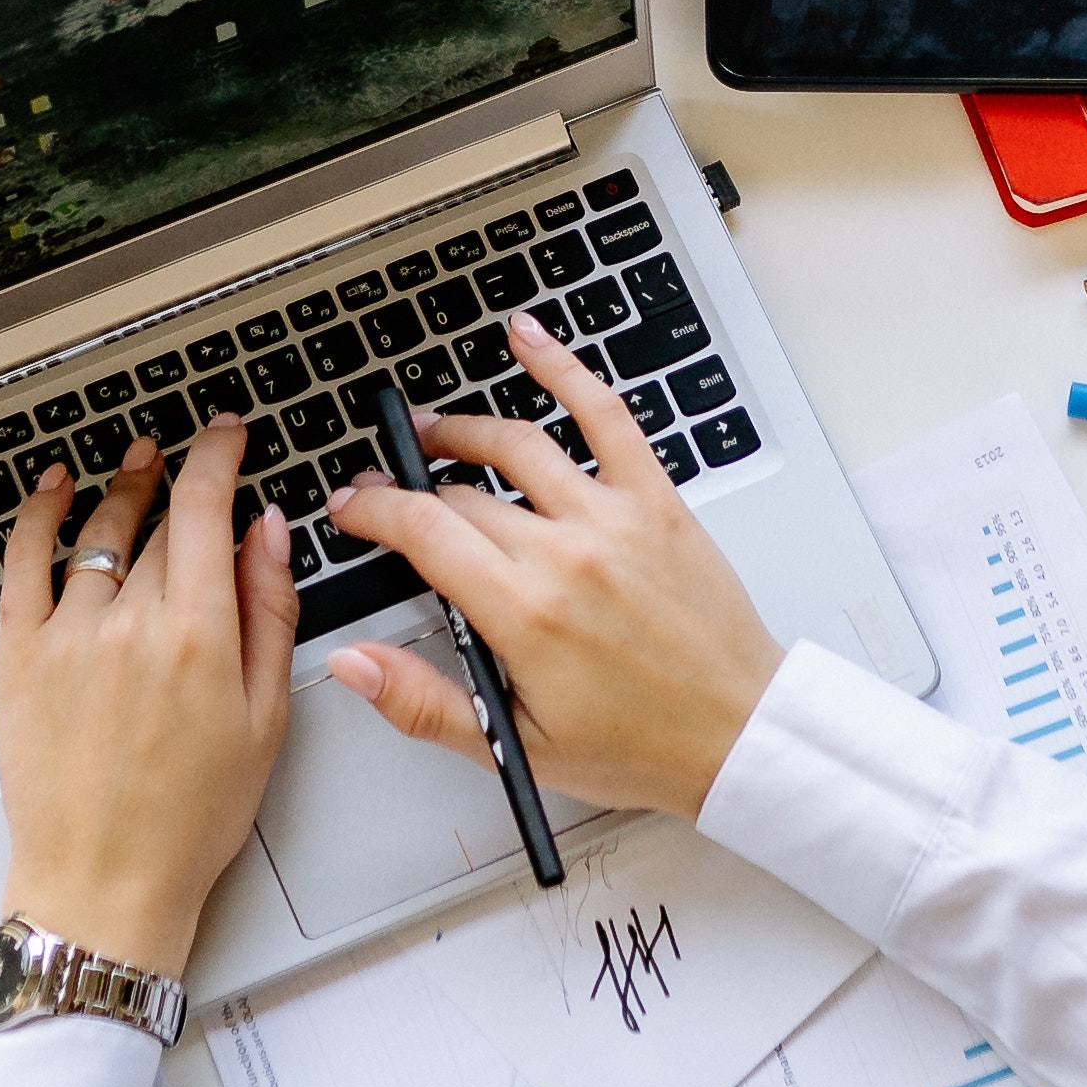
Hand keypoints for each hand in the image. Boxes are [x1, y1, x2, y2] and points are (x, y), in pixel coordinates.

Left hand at [0, 420, 291, 977]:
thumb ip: (270, 614)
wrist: (104, 881)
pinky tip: (54, 489)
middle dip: (182, 488)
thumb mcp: (264, 719)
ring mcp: (68, 636)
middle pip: (161, 526)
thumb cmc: (190, 818)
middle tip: (194, 467)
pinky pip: (24, 563)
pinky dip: (38, 516)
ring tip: (137, 467)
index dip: (219, 456)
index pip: (208, 508)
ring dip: (123, 491)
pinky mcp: (21, 657)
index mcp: (200, 636)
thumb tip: (270, 534)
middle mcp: (130, 624)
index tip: (227, 434)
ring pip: (99, 534)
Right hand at [322, 314, 787, 818]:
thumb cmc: (638, 745)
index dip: (373, 511)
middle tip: (384, 490)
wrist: (737, 732)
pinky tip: (528, 339)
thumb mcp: (515, 746)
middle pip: (462, 495)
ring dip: (463, 430)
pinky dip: (564, 369)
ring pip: (517, 445)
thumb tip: (352, 663)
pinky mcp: (656, 500)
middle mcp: (566, 553)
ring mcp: (613, 517)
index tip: (350, 508)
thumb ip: (423, 702)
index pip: (422, 531)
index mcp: (525, 613)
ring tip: (432, 431)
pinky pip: (606, 417)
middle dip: (409, 487)